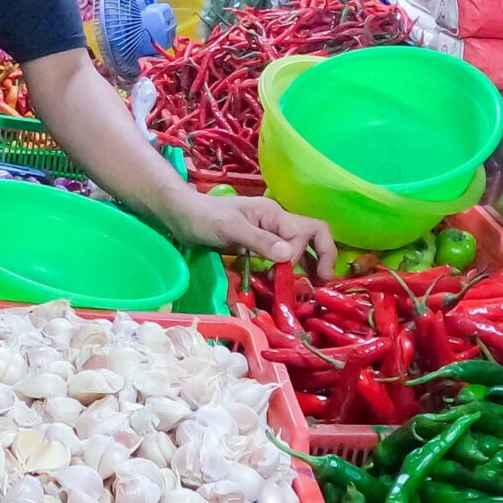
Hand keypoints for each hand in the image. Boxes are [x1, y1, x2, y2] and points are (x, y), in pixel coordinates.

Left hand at [163, 190, 332, 278]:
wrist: (180, 215)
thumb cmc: (203, 217)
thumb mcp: (230, 228)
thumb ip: (259, 240)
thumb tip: (289, 256)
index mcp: (273, 213)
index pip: (305, 232)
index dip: (302, 254)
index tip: (285, 272)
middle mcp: (275, 221)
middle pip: (312, 235)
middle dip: (322, 257)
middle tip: (322, 283)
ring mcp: (267, 233)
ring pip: (300, 247)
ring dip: (309, 265)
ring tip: (312, 288)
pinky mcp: (258, 244)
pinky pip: (283, 255)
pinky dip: (290, 268)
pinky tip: (287, 283)